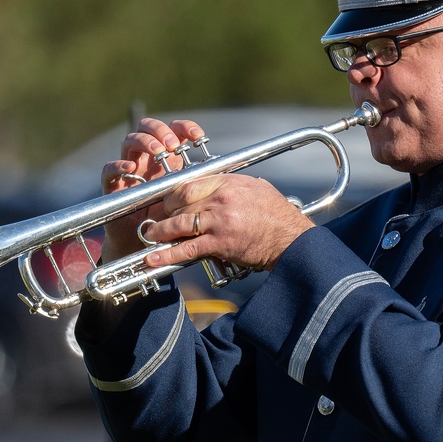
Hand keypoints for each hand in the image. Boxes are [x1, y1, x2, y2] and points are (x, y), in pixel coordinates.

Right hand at [99, 117, 207, 258]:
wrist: (146, 244)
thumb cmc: (170, 220)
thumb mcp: (188, 199)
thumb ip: (198, 184)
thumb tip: (223, 174)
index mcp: (166, 158)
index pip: (173, 131)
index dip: (184, 127)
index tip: (198, 136)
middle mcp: (146, 159)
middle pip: (147, 128)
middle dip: (161, 130)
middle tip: (173, 144)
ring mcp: (129, 170)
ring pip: (129, 142)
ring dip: (144, 142)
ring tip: (157, 150)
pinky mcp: (113, 186)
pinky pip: (109, 170)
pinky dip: (118, 166)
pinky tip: (130, 168)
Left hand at [139, 172, 314, 271]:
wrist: (291, 239)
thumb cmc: (276, 214)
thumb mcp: (254, 188)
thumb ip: (230, 185)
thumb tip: (213, 185)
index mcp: (227, 182)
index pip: (188, 184)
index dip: (171, 194)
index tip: (165, 202)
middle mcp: (221, 199)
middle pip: (179, 202)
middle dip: (164, 212)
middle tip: (156, 219)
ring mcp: (219, 221)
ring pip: (179, 224)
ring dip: (160, 231)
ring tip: (150, 236)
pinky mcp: (220, 243)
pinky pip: (187, 249)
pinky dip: (167, 254)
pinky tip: (153, 258)